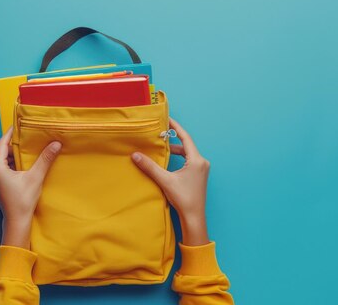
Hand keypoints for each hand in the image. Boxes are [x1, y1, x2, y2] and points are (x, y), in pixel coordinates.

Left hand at [0, 127, 61, 248]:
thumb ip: (45, 160)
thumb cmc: (23, 201)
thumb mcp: (35, 178)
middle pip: (3, 151)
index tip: (20, 125)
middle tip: (30, 137)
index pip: (2, 143)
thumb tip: (55, 144)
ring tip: (30, 149)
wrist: (16, 222)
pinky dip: (14, 163)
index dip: (11, 133)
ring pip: (5, 159)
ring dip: (16, 155)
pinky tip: (26, 163)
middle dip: (17, 145)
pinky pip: (5, 167)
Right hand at [131, 118, 210, 245]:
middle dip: (172, 140)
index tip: (167, 119)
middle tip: (159, 134)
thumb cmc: (183, 199)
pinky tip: (168, 161)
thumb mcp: (165, 180)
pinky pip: (188, 161)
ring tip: (161, 148)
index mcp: (196, 160)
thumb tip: (135, 155)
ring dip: (174, 150)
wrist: (194, 217)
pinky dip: (178, 158)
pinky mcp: (199, 176)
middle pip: (186, 145)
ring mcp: (201, 169)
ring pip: (187, 154)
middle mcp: (201, 162)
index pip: (185, 138)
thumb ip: (150, 167)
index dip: (175, 127)